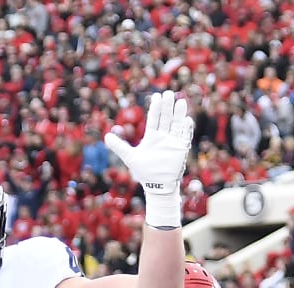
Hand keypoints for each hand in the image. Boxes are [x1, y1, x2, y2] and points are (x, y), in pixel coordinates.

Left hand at [103, 91, 193, 223]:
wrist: (157, 186)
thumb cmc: (144, 171)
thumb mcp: (129, 157)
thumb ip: (118, 146)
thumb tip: (106, 136)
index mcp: (152, 136)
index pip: (154, 119)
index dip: (155, 108)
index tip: (157, 96)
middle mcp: (164, 137)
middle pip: (166, 118)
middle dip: (167, 107)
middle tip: (167, 94)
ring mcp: (173, 142)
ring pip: (177, 124)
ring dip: (179, 114)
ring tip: (180, 101)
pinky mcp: (181, 149)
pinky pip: (185, 137)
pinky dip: (186, 129)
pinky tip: (187, 120)